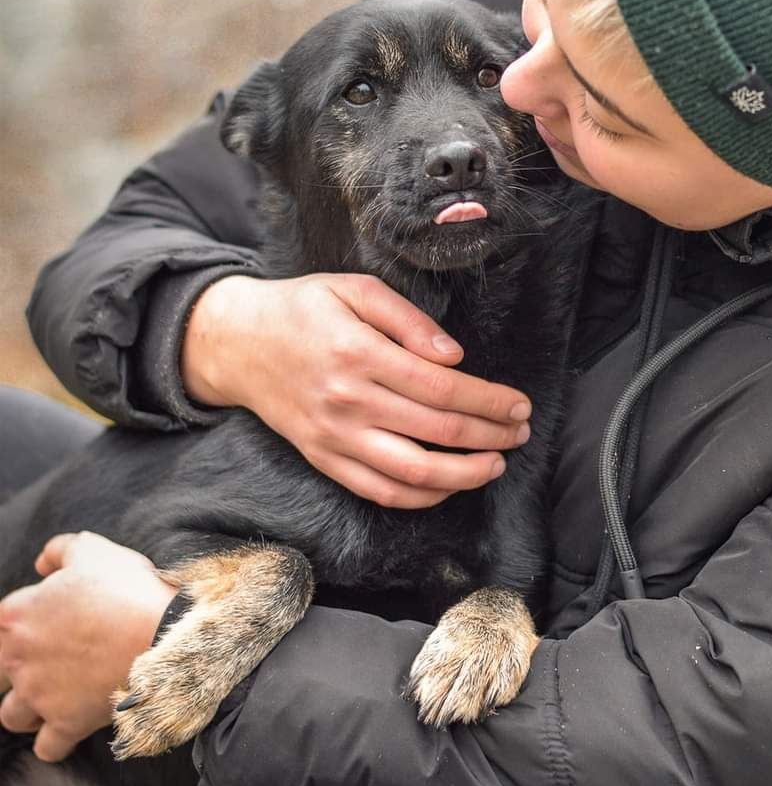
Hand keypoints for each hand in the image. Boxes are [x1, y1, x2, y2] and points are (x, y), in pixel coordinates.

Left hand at [0, 532, 172, 761]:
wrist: (163, 634)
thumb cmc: (127, 589)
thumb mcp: (93, 549)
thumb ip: (59, 550)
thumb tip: (42, 564)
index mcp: (17, 615)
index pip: (1, 623)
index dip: (26, 620)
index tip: (50, 622)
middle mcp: (18, 659)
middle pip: (3, 671)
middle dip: (22, 668)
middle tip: (55, 660)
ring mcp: (39, 696)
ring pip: (12, 715)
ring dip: (28, 708)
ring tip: (54, 697)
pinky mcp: (65, 724)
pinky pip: (46, 748)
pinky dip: (55, 741)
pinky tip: (70, 727)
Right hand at [181, 273, 531, 509]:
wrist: (237, 343)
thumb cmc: (303, 309)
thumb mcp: (354, 290)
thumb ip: (408, 319)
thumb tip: (454, 357)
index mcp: (359, 353)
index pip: (442, 387)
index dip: (489, 400)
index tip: (519, 404)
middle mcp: (347, 401)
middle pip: (436, 430)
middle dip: (489, 434)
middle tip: (520, 431)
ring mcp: (334, 437)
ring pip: (412, 472)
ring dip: (464, 474)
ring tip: (495, 463)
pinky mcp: (323, 459)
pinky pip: (379, 491)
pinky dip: (421, 496)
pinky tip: (449, 484)